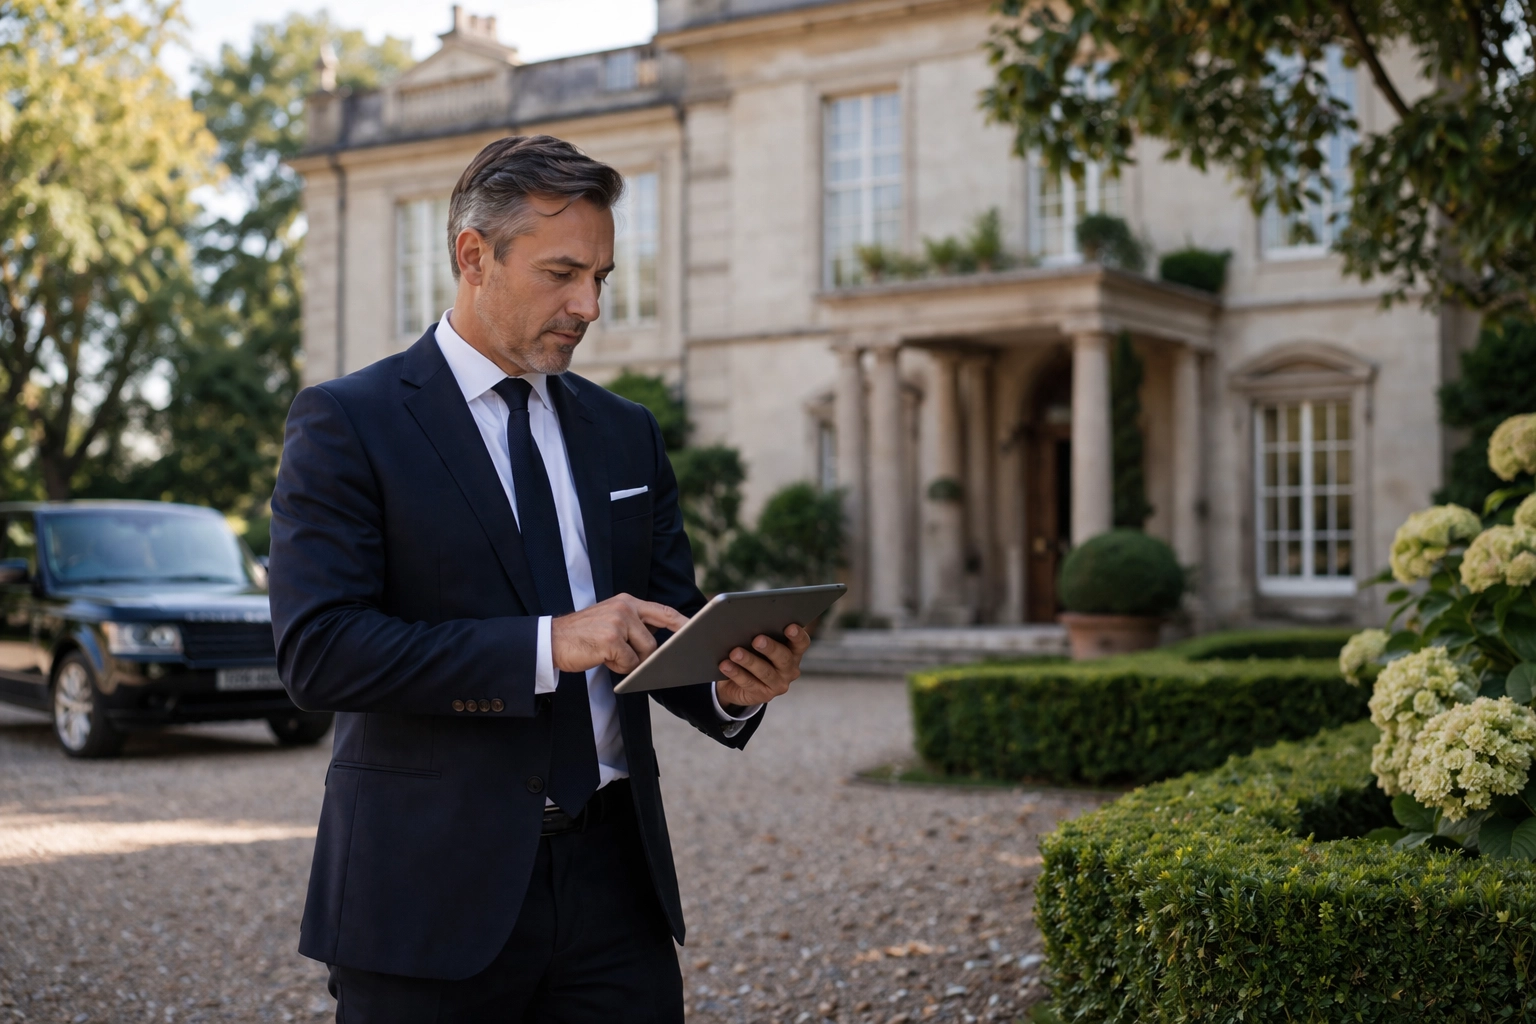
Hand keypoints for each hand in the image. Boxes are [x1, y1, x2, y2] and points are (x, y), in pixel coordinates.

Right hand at [552, 594, 687, 674]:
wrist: (551, 640)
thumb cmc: (582, 635)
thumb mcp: (609, 619)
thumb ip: (633, 624)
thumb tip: (657, 641)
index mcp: (627, 601)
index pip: (664, 611)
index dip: (682, 622)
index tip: (697, 630)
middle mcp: (624, 608)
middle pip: (653, 640)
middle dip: (643, 655)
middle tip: (621, 654)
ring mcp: (618, 622)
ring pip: (643, 653)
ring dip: (628, 661)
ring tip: (607, 653)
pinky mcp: (611, 639)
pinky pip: (629, 663)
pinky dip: (617, 667)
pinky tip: (601, 658)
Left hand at [714, 623, 810, 707]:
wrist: (736, 683)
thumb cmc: (750, 654)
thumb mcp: (757, 643)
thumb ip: (758, 633)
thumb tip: (744, 620)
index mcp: (792, 652)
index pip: (801, 643)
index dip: (798, 635)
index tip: (789, 627)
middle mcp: (789, 669)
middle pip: (784, 658)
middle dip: (770, 648)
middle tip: (757, 639)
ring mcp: (778, 684)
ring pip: (765, 672)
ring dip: (749, 661)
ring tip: (735, 653)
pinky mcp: (763, 695)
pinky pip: (748, 683)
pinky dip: (736, 673)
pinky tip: (725, 665)